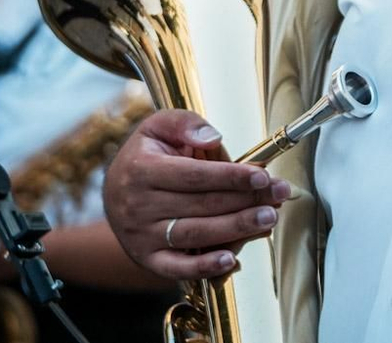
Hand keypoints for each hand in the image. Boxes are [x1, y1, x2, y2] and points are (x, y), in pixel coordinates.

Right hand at [104, 110, 291, 280]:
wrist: (113, 192)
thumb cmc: (144, 156)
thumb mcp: (157, 127)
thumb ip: (184, 123)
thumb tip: (212, 137)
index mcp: (141, 170)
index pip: (194, 175)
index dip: (231, 176)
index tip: (262, 175)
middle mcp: (138, 205)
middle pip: (201, 205)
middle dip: (246, 200)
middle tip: (279, 195)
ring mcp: (142, 236)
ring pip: (195, 235)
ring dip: (236, 229)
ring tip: (268, 219)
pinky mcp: (147, 258)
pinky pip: (177, 268)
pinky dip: (204, 267)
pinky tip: (232, 259)